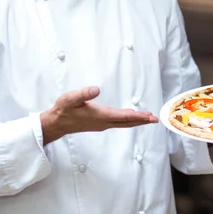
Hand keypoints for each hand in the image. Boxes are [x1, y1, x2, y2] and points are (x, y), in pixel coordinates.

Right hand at [40, 86, 158, 145]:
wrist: (57, 123)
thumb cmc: (63, 109)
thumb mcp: (71, 98)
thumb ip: (83, 94)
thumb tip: (96, 89)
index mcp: (100, 116)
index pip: (123, 117)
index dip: (137, 116)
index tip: (149, 116)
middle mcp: (104, 122)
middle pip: (127, 122)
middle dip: (142, 120)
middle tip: (155, 119)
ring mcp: (102, 124)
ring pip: (124, 124)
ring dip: (136, 121)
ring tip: (148, 119)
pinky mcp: (99, 123)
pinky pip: (118, 123)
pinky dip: (128, 121)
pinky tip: (130, 118)